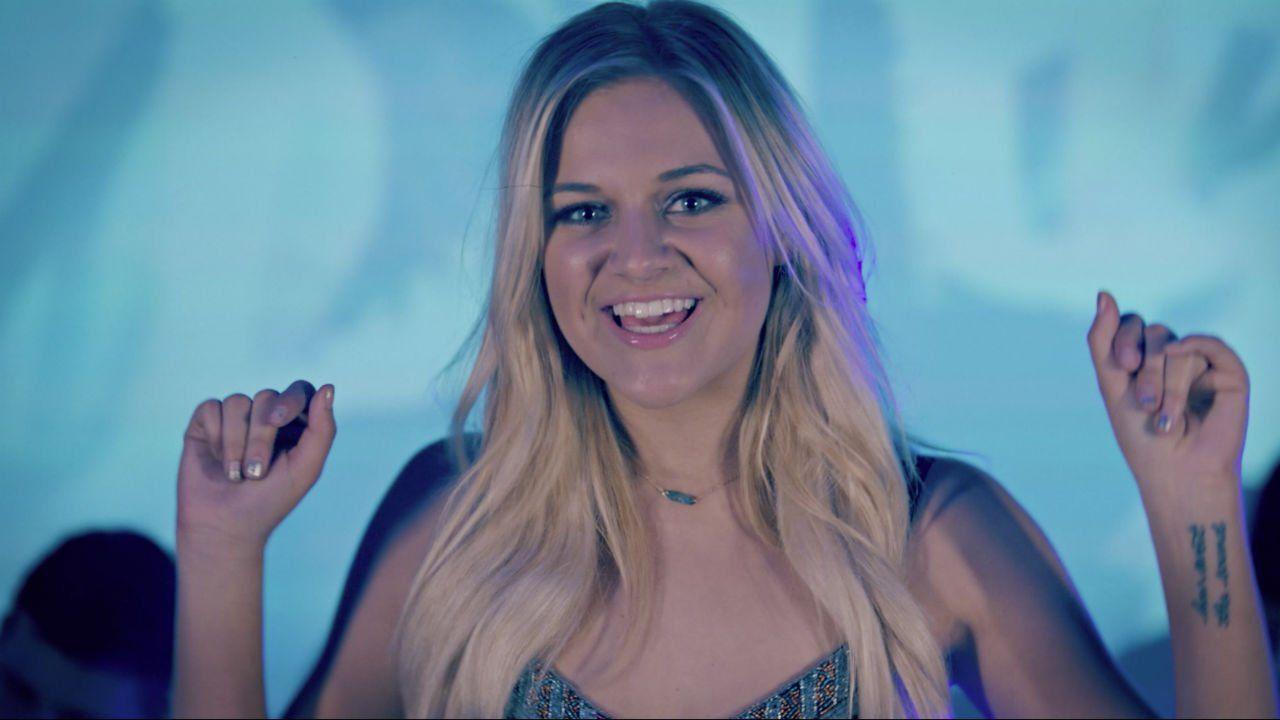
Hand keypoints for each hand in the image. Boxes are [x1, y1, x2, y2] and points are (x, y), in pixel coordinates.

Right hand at [177, 380, 336, 553]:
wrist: (225, 526)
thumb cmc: (271, 500)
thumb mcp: (306, 468)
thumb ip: (323, 429)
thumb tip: (328, 386)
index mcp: (294, 424)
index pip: (299, 391)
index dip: (290, 400)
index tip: (279, 421)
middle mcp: (264, 416)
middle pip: (266, 397)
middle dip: (260, 437)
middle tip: (256, 473)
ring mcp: (235, 418)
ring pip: (237, 402)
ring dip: (236, 442)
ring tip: (236, 474)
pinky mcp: (205, 423)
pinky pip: (210, 408)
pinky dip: (215, 436)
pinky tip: (216, 460)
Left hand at [1086, 291, 1247, 495]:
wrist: (1176, 473)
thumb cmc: (1140, 437)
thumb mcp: (1111, 384)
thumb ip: (1102, 340)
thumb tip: (1103, 292)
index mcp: (1142, 358)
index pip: (1130, 324)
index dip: (1123, 338)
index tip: (1123, 369)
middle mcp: (1172, 357)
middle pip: (1154, 332)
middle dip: (1146, 368)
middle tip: (1145, 404)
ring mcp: (1201, 364)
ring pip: (1178, 345)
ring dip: (1168, 384)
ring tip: (1166, 419)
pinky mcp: (1229, 374)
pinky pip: (1212, 344)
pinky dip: (1196, 344)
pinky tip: (1184, 355)